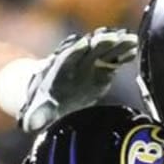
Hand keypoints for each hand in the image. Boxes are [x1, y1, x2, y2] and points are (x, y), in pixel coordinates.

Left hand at [19, 28, 138, 132]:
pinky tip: (134, 50)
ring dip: (116, 45)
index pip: (67, 57)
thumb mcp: (38, 111)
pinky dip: (123, 54)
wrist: (53, 95)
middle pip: (88, 49)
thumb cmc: (44, 103)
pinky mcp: (103, 68)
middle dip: (100, 43)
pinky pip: (114, 59)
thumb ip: (36, 117)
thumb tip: (29, 126)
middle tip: (114, 37)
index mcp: (60, 70)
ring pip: (104, 50)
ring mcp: (91, 62)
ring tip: (131, 41)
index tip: (85, 44)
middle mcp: (77, 62)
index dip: (76, 51)